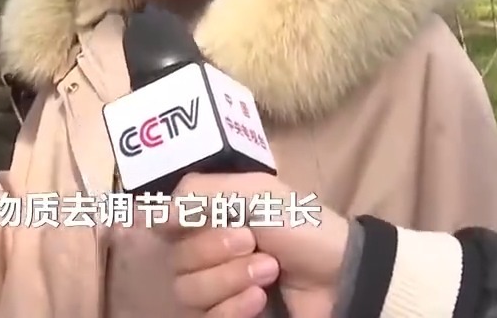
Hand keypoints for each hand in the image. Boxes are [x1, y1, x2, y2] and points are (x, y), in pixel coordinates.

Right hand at [155, 173, 350, 317]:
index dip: (174, 224)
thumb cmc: (299, 224)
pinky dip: (233, 307)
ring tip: (268, 271)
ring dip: (229, 279)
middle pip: (175, 259)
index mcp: (206, 215)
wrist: (341, 276)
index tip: (196, 219)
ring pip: (187, 290)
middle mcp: (202, 251)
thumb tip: (155, 213)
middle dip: (215, 251)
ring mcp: (214, 287)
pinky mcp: (226, 316)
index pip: (161, 223)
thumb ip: (199, 192)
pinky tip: (260, 300)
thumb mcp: (254, 192)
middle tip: (253, 242)